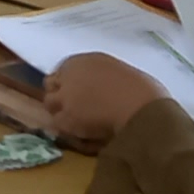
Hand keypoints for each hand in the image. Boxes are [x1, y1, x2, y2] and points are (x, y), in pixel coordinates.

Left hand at [37, 52, 169, 148]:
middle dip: (59, 94)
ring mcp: (65, 95)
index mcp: (88, 60)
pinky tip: (80, 133)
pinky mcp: (65, 117)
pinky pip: (57, 124)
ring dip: (59, 111)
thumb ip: (105, 79)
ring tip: (75, 122)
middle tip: (72, 108)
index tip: (78, 92)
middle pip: (51, 83)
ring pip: (50, 102)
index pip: (65, 69)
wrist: (140, 109)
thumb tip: (106, 90)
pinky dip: (66, 128)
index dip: (69, 82)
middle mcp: (71, 73)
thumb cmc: (143, 91)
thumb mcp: (121, 75)